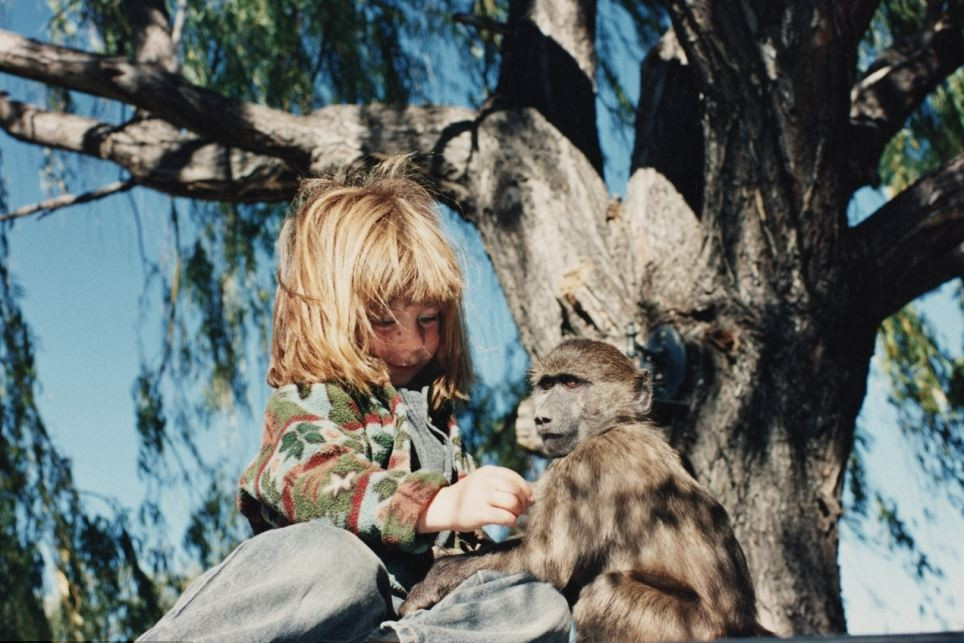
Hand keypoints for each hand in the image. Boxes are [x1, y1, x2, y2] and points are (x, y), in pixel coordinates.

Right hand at [417, 465, 532, 532]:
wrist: (444, 507)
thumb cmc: (470, 496)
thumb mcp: (484, 482)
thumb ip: (504, 484)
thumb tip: (532, 497)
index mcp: (488, 471)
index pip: (515, 477)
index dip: (525, 489)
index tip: (527, 499)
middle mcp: (485, 481)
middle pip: (516, 489)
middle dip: (523, 501)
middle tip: (520, 509)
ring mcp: (481, 496)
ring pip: (512, 503)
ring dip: (518, 511)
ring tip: (513, 515)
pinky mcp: (479, 513)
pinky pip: (505, 517)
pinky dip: (512, 520)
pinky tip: (508, 521)